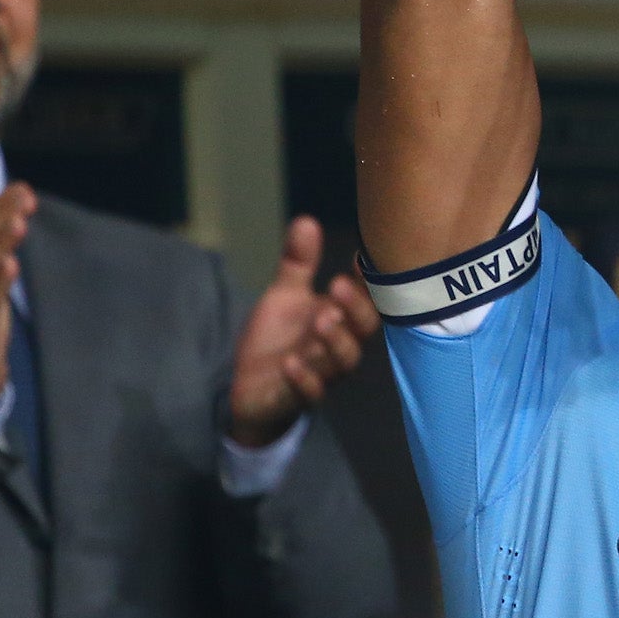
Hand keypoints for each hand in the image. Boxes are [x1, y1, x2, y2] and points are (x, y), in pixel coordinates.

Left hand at [227, 216, 380, 447]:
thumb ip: (298, 263)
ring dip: (335, 341)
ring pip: (342, 361)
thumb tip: (306, 220)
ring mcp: (322, 373)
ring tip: (321, 320)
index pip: (366, 298)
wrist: (250, 388)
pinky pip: (310, 392)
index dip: (368, 282)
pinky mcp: (298, 397)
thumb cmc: (277, 339)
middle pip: (362, 330)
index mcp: (340, 318)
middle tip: (338, 288)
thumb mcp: (284, 297)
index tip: (360, 259)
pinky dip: (304, 379)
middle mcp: (338, 345)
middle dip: (355, 309)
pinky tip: (291, 363)